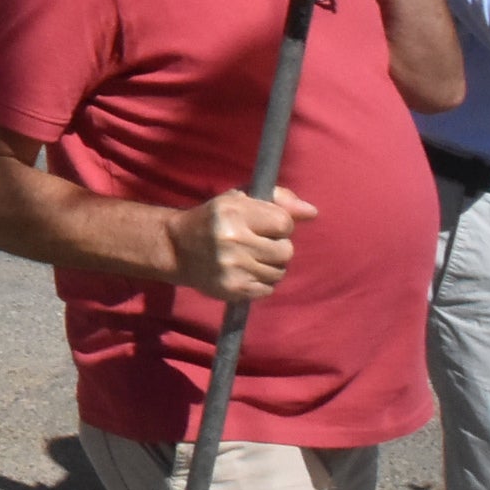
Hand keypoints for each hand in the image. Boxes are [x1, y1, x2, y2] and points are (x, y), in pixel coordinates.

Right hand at [169, 186, 313, 301]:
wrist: (176, 248)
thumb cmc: (214, 219)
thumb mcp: (239, 199)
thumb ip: (278, 200)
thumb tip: (313, 212)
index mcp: (234, 212)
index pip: (284, 223)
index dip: (280, 224)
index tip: (264, 225)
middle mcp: (232, 240)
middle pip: (286, 251)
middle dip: (277, 247)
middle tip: (257, 243)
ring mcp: (233, 267)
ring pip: (279, 272)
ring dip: (270, 266)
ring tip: (249, 258)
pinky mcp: (233, 288)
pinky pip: (268, 289)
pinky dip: (261, 282)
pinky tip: (245, 272)